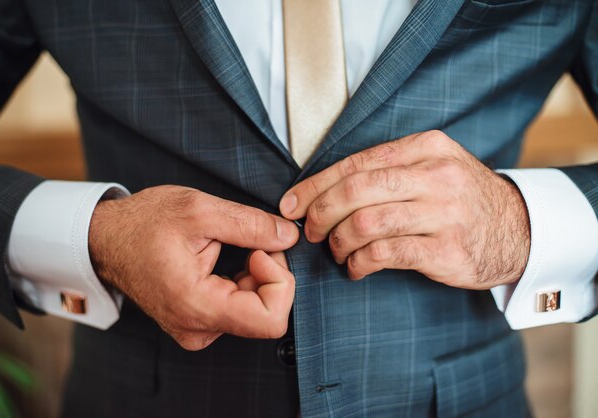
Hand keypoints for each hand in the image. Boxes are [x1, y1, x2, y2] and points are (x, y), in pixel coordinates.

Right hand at [89, 185, 298, 349]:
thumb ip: (251, 225)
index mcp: (195, 306)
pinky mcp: (199, 322)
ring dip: (258, 276)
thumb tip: (290, 236)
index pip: (270, 320)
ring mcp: (197, 329)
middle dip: (270, 273)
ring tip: (234, 247)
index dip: (280, 282)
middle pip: (266, 314)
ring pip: (257, 311)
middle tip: (253, 241)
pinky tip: (227, 260)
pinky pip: (241, 309)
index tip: (261, 251)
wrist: (108, 238)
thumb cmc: (144, 223)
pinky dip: (245, 282)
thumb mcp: (200, 210)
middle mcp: (197, 329)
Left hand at [279, 130, 529, 289]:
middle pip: (356, 190)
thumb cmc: (460, 198)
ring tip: (335, 250)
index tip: (291, 203)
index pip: (356, 163)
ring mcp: (444, 214)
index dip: (316, 185)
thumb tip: (324, 188)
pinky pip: (385, 254)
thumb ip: (388, 169)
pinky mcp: (446, 250)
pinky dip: (360, 263)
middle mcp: (436, 176)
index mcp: (426, 148)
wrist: (519, 229)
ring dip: (338, 241)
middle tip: (308, 231)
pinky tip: (356, 267)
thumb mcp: (434, 166)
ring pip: (366, 223)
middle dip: (320, 213)